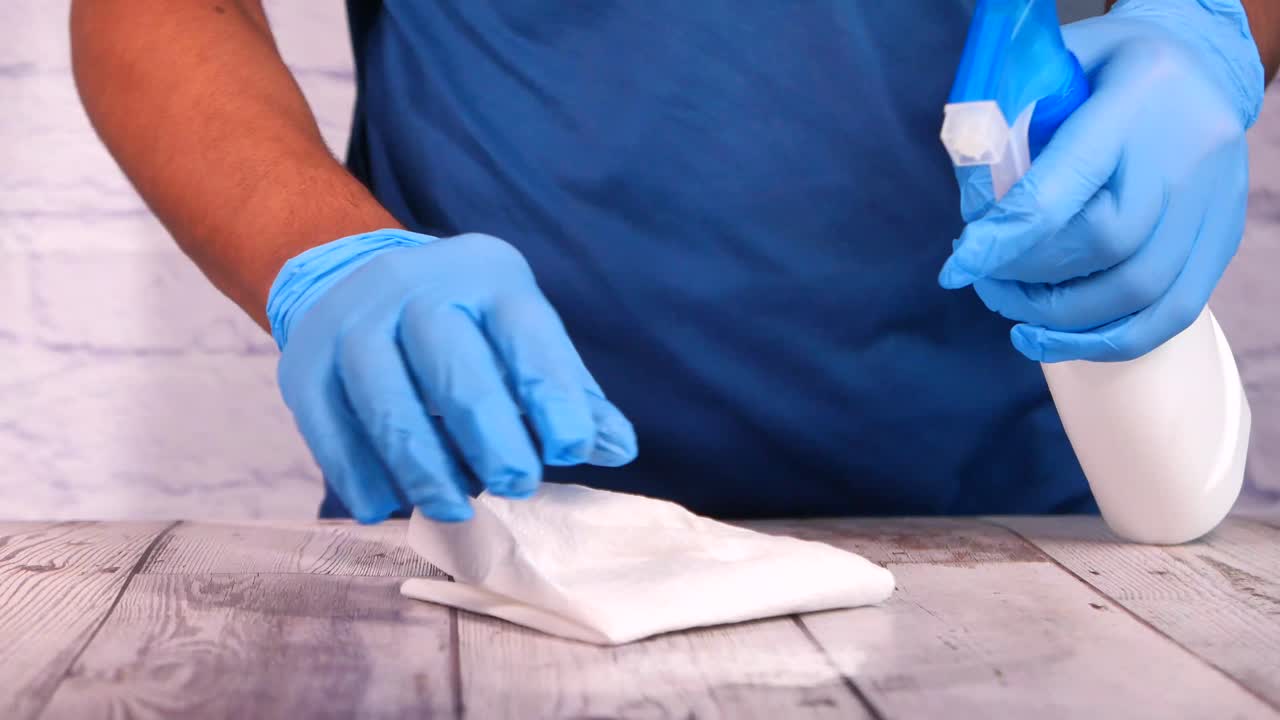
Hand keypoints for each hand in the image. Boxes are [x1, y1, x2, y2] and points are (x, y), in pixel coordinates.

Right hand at [268, 230, 637, 522]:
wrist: (355, 278)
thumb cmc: (464, 325)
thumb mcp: (521, 337)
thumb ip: (571, 394)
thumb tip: (618, 449)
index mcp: (486, 276)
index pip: (526, 335)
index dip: (552, 395)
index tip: (570, 450)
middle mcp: (415, 288)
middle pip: (453, 366)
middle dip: (490, 435)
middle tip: (517, 484)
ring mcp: (352, 322)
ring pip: (386, 401)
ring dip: (425, 468)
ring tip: (457, 508)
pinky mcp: (305, 364)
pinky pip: (330, 427)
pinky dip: (361, 475)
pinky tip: (388, 506)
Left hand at [939, 0, 1264, 361]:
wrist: (1199, 61)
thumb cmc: (1107, 69)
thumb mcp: (1055, 67)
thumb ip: (1012, 124)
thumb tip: (974, 202)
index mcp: (1132, 104)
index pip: (1065, 190)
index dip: (1006, 239)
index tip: (958, 267)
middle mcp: (1183, 158)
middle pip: (1103, 247)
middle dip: (1028, 279)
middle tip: (984, 278)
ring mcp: (1211, 203)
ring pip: (1138, 292)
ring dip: (1061, 319)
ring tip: (1012, 310)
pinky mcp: (1222, 238)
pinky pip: (1172, 313)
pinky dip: (1107, 340)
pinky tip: (1053, 339)